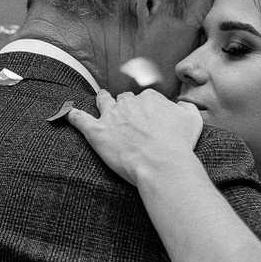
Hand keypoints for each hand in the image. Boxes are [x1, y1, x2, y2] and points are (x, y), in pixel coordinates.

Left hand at [66, 88, 203, 185]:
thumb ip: (187, 108)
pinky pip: (80, 119)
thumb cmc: (180, 144)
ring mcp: (111, 117)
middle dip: (125, 105)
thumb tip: (181, 105)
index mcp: (149, 98)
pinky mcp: (97, 132)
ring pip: (103, 102)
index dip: (145, 108)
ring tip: (99, 98)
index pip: (145, 98)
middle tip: (127, 116)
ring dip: (101, 100)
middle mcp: (129, 103)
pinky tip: (67, 113)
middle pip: (124, 99)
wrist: (163, 164)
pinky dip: (73, 115)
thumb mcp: (193, 120)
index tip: (147, 118)